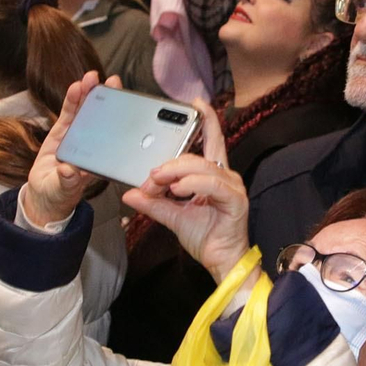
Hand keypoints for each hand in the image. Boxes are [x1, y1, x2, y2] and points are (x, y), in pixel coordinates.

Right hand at [24, 71, 121, 226]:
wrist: (45, 193)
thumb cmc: (60, 193)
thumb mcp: (63, 190)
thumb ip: (66, 181)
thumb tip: (68, 171)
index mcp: (99, 159)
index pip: (114, 137)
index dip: (122, 121)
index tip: (127, 108)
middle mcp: (93, 144)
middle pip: (104, 118)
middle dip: (109, 99)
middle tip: (113, 82)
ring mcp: (79, 135)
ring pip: (87, 111)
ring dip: (90, 93)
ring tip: (92, 77)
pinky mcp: (64, 130)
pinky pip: (70, 113)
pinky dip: (73, 100)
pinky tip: (76, 87)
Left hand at [122, 100, 249, 280]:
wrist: (221, 262)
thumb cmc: (205, 236)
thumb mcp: (172, 216)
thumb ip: (153, 203)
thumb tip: (130, 193)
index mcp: (213, 175)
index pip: (211, 140)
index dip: (207, 120)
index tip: (195, 103)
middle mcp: (226, 176)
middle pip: (200, 153)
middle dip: (172, 159)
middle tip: (152, 173)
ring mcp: (232, 187)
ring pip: (203, 167)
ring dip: (177, 172)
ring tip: (159, 180)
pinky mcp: (235, 200)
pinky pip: (213, 185)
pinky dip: (194, 184)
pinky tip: (178, 189)